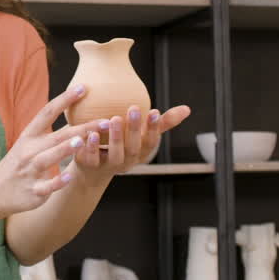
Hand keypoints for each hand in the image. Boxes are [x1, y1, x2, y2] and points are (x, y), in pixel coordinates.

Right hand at [0, 84, 102, 217]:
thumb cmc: (19, 164)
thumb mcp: (29, 142)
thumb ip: (50, 131)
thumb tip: (76, 114)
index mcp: (30, 136)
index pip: (47, 113)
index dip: (64, 99)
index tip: (83, 88)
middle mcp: (29, 151)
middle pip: (56, 136)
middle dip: (80, 128)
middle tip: (105, 122)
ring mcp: (30, 171)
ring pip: (47, 158)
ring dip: (63, 150)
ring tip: (81, 141)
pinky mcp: (33, 191)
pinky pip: (46, 187)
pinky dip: (57, 182)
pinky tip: (69, 177)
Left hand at [71, 103, 191, 176]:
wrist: (93, 170)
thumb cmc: (123, 146)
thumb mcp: (142, 135)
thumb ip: (163, 123)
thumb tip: (187, 109)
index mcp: (140, 153)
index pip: (151, 142)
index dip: (154, 129)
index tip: (154, 111)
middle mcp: (127, 162)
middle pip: (134, 148)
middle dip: (135, 129)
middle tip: (134, 109)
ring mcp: (109, 166)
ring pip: (116, 155)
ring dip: (116, 137)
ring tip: (115, 118)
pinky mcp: (92, 167)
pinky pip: (93, 158)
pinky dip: (93, 147)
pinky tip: (92, 133)